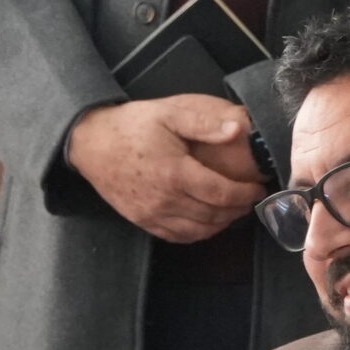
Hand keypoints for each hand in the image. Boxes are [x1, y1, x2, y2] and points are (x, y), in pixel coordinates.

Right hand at [66, 96, 262, 241]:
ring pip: (199, 231)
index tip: (258, 189)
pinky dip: (199, 232)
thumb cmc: (131, 126)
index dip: (245, 194)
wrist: (91, 143)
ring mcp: (153, 214)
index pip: (222, 194)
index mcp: (175, 173)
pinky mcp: (143, 221)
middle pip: (214, 215)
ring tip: (233, 209)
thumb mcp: (169, 113)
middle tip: (249, 199)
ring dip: (222, 223)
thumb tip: (236, 130)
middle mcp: (165, 200)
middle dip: (238, 209)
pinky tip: (208, 220)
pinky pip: (179, 236)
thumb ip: (204, 122)